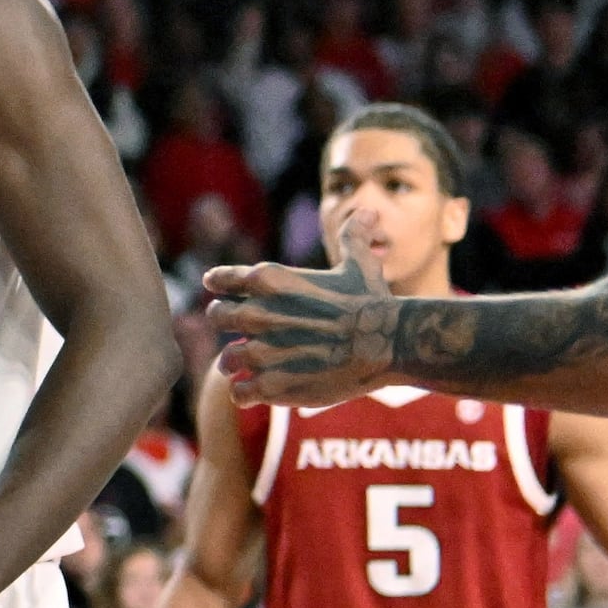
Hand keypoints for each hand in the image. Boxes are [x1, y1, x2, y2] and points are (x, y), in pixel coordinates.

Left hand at [203, 219, 393, 405]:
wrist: (390, 342)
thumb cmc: (374, 302)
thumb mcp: (360, 264)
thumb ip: (354, 237)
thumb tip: (367, 212)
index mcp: (267, 280)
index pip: (220, 279)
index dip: (220, 287)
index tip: (224, 294)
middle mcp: (257, 314)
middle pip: (217, 318)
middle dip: (228, 325)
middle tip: (244, 334)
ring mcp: (262, 351)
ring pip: (227, 360)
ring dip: (236, 364)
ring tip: (250, 367)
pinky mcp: (272, 384)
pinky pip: (239, 393)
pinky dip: (246, 394)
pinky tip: (259, 391)